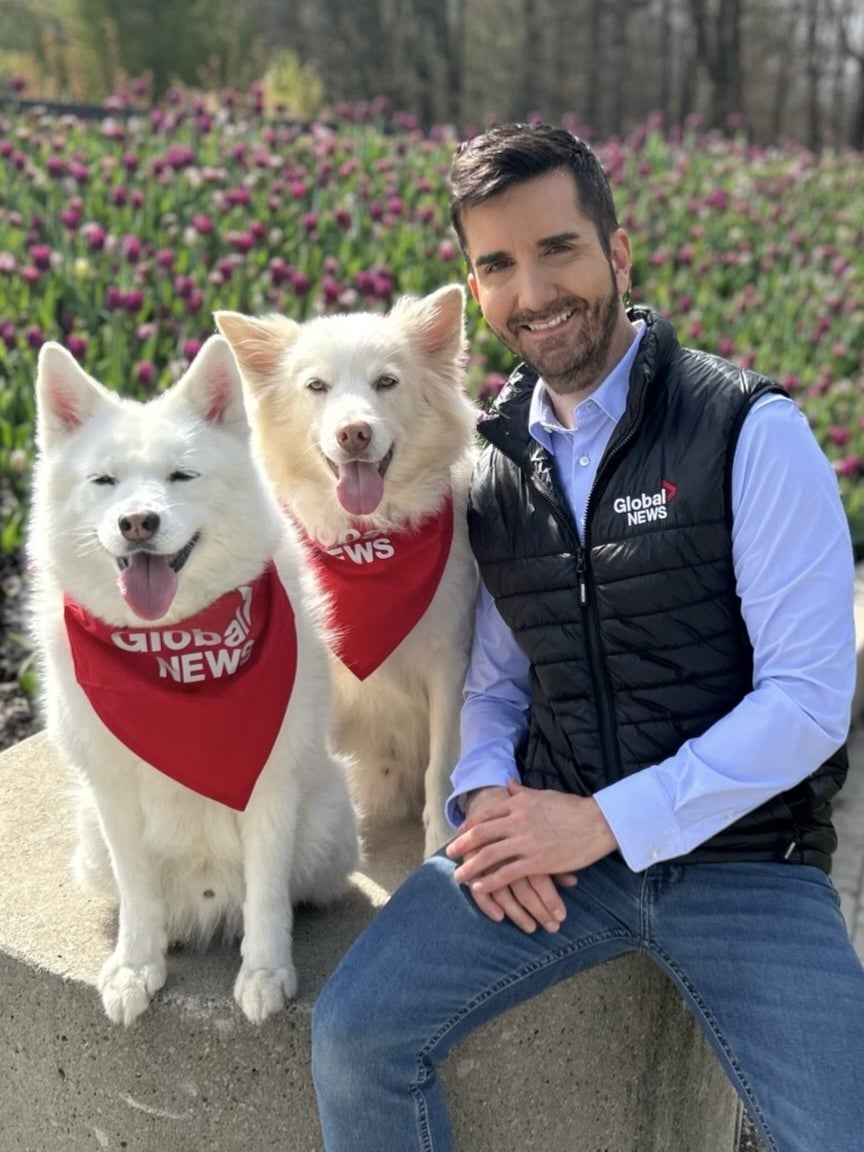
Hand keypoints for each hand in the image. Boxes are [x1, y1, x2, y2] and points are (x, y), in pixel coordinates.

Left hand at [446, 779, 617, 932]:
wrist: (598, 822)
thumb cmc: (572, 808)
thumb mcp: (543, 794)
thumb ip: (522, 792)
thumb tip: (508, 782)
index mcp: (518, 803)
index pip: (485, 815)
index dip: (469, 826)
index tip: (459, 833)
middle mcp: (518, 820)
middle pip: (481, 834)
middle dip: (462, 845)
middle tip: (449, 854)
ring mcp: (527, 841)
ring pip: (489, 855)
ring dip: (470, 867)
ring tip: (458, 876)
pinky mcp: (538, 861)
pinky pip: (507, 873)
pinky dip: (490, 881)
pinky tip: (479, 887)